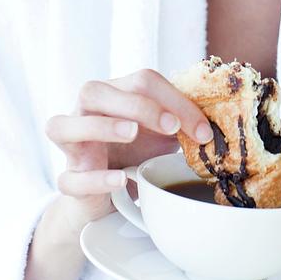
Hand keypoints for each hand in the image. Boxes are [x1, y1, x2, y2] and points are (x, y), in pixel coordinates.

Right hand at [45, 68, 213, 237]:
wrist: (109, 198)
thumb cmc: (137, 154)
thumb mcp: (164, 134)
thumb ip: (183, 122)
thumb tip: (216, 123)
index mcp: (115, 94)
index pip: (141, 80)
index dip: (174, 100)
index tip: (202, 129)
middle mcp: (87, 113)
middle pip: (96, 90)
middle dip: (137, 104)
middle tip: (172, 126)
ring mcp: (72, 147)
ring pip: (64, 125)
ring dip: (100, 126)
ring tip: (131, 133)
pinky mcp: (68, 180)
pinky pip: (69, 179)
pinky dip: (95, 178)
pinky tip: (120, 180)